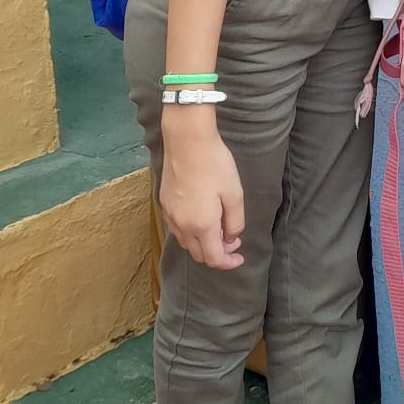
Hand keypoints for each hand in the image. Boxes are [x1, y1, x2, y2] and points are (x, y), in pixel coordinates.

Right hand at [159, 127, 245, 269]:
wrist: (187, 141)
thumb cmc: (214, 165)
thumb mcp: (234, 194)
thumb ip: (234, 222)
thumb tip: (231, 238)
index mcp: (201, 226)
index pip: (213, 259)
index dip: (228, 263)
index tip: (240, 257)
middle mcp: (182, 226)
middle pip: (198, 255)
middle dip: (216, 253)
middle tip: (232, 240)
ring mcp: (170, 215)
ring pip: (186, 243)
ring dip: (202, 244)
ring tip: (218, 228)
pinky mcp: (164, 204)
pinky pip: (177, 229)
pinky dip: (190, 233)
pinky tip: (201, 218)